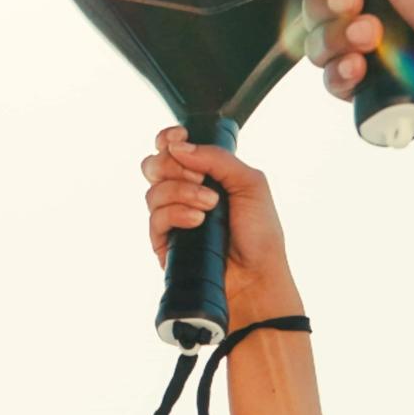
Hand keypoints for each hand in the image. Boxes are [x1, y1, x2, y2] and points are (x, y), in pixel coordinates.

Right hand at [142, 127, 299, 322]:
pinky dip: (176, 214)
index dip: (168, 139)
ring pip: (153, 191)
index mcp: (205, 175)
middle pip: (154, 165)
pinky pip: (155, 218)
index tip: (177, 138)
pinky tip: (197, 222)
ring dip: (182, 192)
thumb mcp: (250, 183)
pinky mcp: (164, 242)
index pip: (172, 148)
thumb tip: (178, 146)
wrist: (257, 276)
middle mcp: (184, 193)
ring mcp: (172, 218)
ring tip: (209, 206)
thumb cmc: (260, 233)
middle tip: (200, 179)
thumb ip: (217, 158)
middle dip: (174, 166)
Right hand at [299, 0, 413, 127]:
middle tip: (358, 2)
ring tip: (372, 37)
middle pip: (314, 12)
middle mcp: (372, 12)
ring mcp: (373, 52)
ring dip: (337, 40)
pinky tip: (362, 66)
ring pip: (319, 50)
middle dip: (330, 8)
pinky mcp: (376, 88)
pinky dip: (343, 75)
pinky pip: (336, 86)